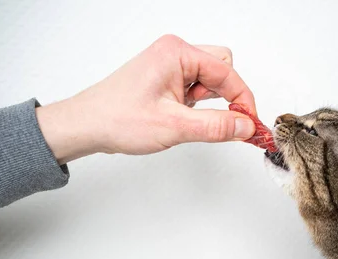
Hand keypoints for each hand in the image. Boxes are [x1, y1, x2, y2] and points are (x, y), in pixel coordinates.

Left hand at [36, 34, 256, 163]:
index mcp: (177, 52)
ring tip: (188, 122)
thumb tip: (246, 126)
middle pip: (223, 68)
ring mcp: (170, 66)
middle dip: (226, 97)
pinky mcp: (166, 80)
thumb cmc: (118, 119)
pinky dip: (199, 107)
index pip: (227, 71)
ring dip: (210, 103)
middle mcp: (174, 53)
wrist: (87, 126)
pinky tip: (182, 120)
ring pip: (210, 79)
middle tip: (221, 123)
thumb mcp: (174, 127)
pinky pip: (196, 88)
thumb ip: (216, 126)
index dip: (243, 99)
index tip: (250, 124)